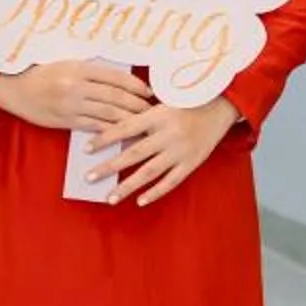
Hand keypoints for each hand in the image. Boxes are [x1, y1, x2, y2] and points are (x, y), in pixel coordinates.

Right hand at [0, 60, 151, 134]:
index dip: (136, 85)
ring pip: (108, 113)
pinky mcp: (64, 120)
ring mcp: (70, 104)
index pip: (115, 76)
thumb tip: (120, 81)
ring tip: (144, 124)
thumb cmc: (40, 74)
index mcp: (78, 67)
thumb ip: (89, 71)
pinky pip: (94, 126)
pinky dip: (111, 131)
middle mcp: (76, 85)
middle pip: (116, 96)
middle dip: (138, 105)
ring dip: (129, 120)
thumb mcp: (64, 64)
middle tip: (153, 111)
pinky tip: (122, 133)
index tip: (149, 92)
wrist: (12, 89)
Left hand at [89, 97, 240, 208]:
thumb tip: (110, 132)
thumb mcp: (160, 105)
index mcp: (158, 116)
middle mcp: (168, 134)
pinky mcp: (192, 163)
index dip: (104, 139)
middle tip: (89, 178)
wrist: (220, 107)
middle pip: (134, 153)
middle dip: (109, 167)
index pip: (124, 128)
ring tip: (110, 197)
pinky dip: (156, 192)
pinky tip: (140, 201)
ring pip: (150, 172)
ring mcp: (181, 151)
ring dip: (128, 186)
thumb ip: (139, 118)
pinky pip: (171, 181)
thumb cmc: (184, 104)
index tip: (85, 149)